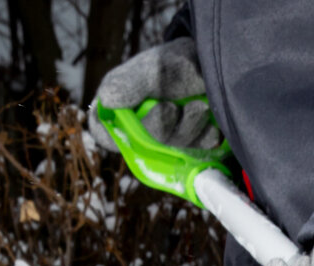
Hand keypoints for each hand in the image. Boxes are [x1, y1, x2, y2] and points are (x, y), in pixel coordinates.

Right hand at [89, 38, 220, 155]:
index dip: (108, 135)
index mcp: (121, 102)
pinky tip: (210, 123)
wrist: (210, 64)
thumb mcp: (153, 69)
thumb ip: (131, 84)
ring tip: (200, 106)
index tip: (129, 130)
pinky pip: (194, 153)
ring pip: (170, 149)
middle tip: (174, 107)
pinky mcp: (189, 144)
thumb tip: (106, 100)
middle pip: (142, 144)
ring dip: (187, 129)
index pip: (103, 128)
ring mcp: (166, 135)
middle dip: (161, 126)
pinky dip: (204, 138)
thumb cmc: (176, 63)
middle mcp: (140, 123)